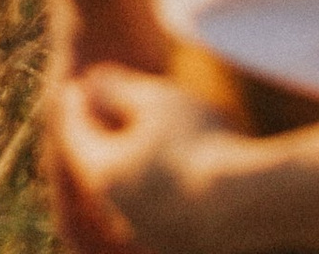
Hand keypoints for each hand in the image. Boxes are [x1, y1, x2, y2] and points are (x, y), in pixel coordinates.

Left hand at [52, 65, 238, 253]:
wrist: (243, 204)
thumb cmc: (196, 143)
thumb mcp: (156, 100)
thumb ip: (118, 89)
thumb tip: (92, 80)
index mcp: (101, 173)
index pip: (74, 133)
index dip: (75, 105)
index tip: (77, 85)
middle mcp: (113, 209)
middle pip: (95, 166)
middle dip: (95, 137)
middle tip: (101, 111)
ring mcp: (141, 232)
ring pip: (121, 193)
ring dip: (123, 166)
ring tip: (139, 142)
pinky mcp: (169, 244)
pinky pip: (147, 212)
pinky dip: (147, 189)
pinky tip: (170, 173)